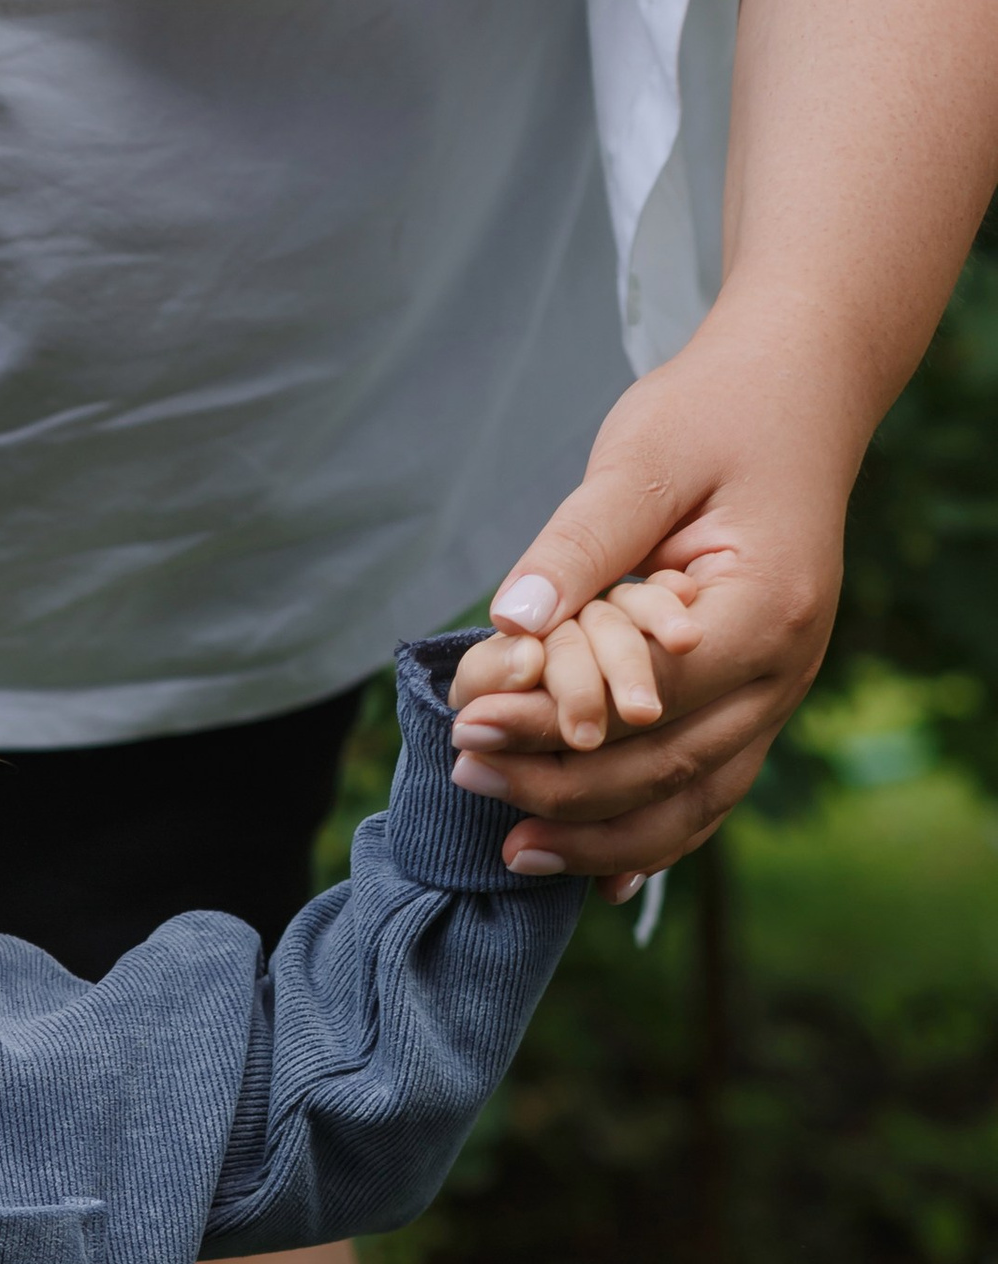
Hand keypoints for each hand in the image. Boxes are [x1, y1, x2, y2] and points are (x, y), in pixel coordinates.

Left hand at [446, 298, 854, 889]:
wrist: (799, 392)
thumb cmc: (717, 412)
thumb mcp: (641, 458)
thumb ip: (580, 543)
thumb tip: (512, 619)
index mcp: (767, 608)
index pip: (649, 699)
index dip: (552, 723)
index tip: (466, 721)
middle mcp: (788, 668)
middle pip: (668, 767)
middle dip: (560, 786)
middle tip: (465, 774)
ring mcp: (779, 694)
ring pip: (692, 803)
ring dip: (599, 835)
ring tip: (509, 848)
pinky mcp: (756, 702)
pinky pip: (706, 792)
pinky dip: (646, 839)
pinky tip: (582, 871)